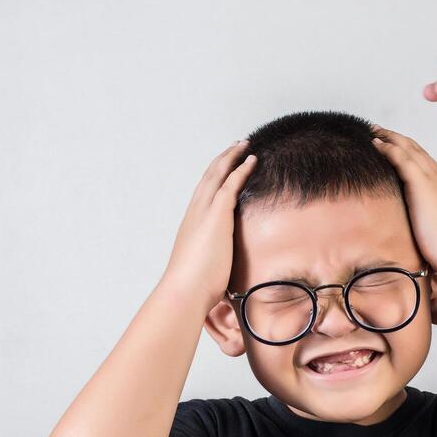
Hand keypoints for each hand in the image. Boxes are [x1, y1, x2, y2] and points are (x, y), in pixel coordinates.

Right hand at [162, 140, 256, 307]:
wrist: (184, 291)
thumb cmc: (193, 289)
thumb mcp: (204, 272)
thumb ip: (212, 267)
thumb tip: (220, 281)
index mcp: (192, 225)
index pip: (203, 195)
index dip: (214, 179)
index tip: (224, 169)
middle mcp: (195, 213)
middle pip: (208, 177)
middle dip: (222, 160)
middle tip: (235, 147)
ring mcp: (204, 212)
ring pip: (217, 174)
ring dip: (231, 157)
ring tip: (244, 145)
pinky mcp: (217, 214)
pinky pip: (230, 184)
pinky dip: (240, 169)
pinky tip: (252, 160)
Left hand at [369, 125, 436, 283]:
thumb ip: (428, 233)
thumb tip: (419, 245)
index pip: (425, 169)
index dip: (410, 156)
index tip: (396, 149)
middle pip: (418, 153)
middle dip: (400, 141)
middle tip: (381, 131)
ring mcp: (433, 183)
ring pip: (410, 151)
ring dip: (392, 139)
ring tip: (374, 131)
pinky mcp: (423, 186)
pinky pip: (403, 160)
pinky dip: (390, 149)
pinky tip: (377, 144)